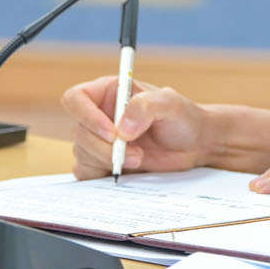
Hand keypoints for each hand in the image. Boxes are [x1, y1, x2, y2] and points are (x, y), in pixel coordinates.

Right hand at [62, 76, 217, 179]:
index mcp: (108, 93)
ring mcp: (99, 141)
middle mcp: (98, 116)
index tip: (112, 132)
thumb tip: (121, 128)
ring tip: (139, 159)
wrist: (194, 145)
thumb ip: (145, 107)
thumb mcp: (170, 104)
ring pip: (81, 154)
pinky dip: (102, 175)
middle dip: (105, 148)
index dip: (86, 115)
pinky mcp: (102, 163)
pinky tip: (126, 171)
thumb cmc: (182, 118)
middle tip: (136, 154)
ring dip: (108, 161)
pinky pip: (86, 173)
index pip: (75, 99)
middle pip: (79, 132)